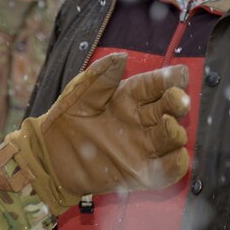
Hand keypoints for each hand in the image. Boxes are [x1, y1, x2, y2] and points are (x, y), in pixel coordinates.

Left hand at [0, 53, 189, 213]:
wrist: (49, 157)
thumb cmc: (64, 120)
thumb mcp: (80, 93)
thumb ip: (101, 76)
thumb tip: (122, 57)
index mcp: (129, 97)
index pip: (156, 85)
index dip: (169, 78)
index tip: (179, 75)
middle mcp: (141, 120)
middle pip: (170, 108)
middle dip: (178, 102)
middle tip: (178, 101)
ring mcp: (143, 146)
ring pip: (173, 136)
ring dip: (176, 132)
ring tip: (169, 127)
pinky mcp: (140, 172)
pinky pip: (167, 168)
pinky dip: (176, 163)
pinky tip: (175, 155)